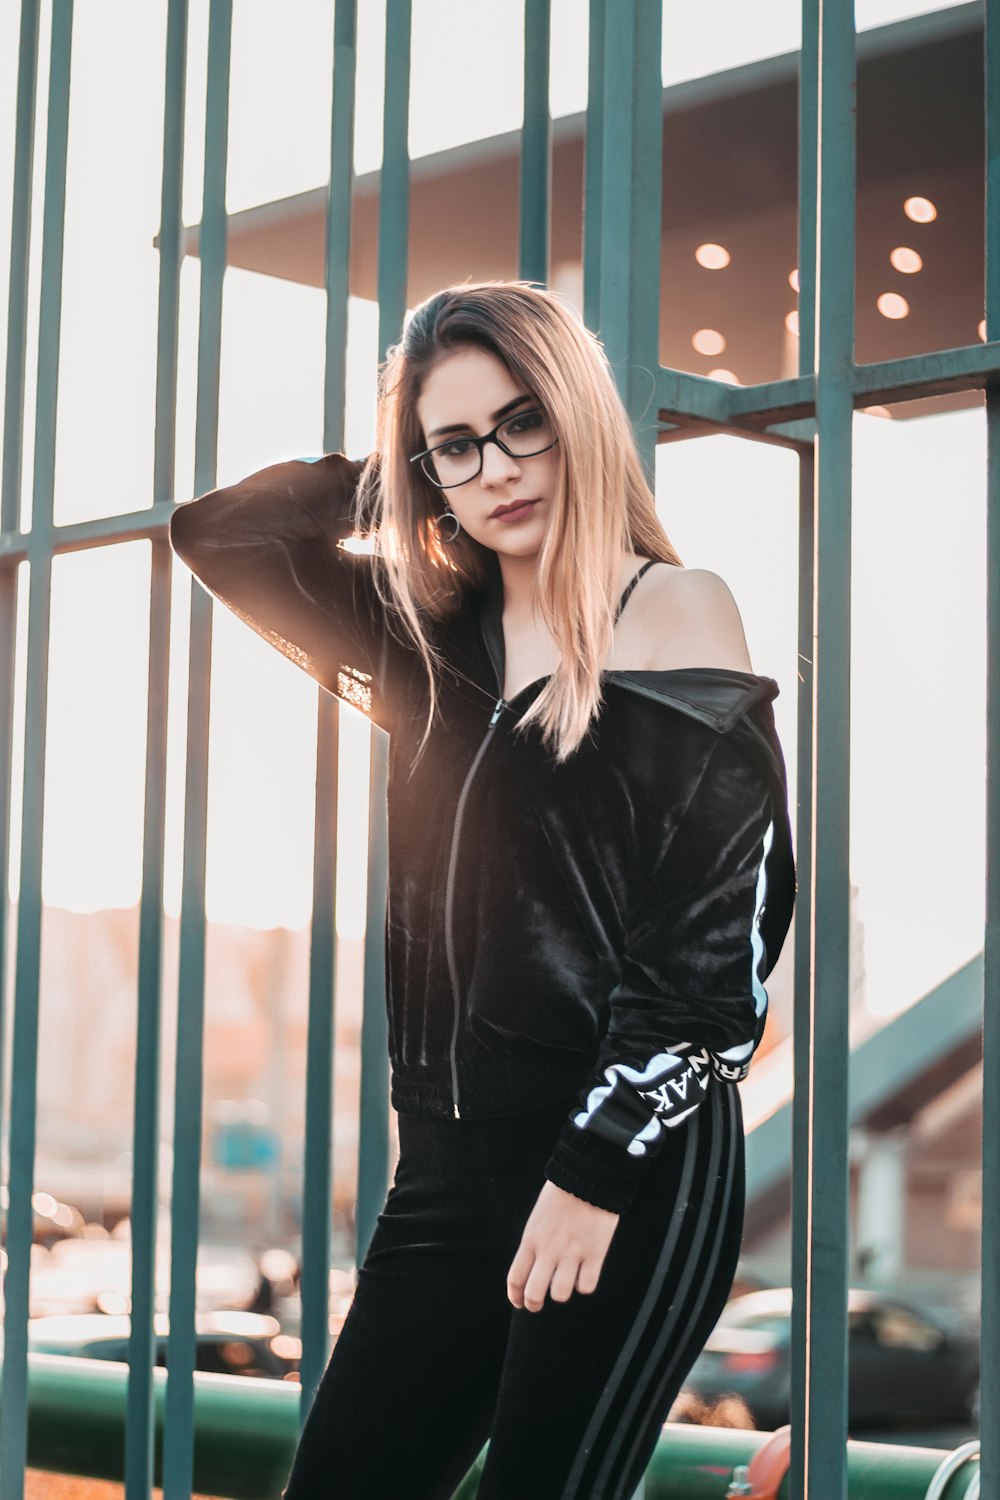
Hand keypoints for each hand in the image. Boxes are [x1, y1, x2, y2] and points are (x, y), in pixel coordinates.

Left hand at [507, 1179, 619, 1312]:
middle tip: (537, 1305)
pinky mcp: (595, 1253)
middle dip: (533, 1304)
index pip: (515, 1278)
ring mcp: (572, 1253)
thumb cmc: (562, 1194)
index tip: (519, 1302)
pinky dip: (585, 1285)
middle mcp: (548, 1250)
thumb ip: (535, 1242)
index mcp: (531, 1239)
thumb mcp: (538, 1217)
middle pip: (534, 1293)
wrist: (588, 1176)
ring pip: (560, 1294)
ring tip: (565, 1283)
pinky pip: (587, 1286)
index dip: (515, 1296)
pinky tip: (584, 1274)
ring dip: (561, 1293)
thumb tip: (535, 1267)